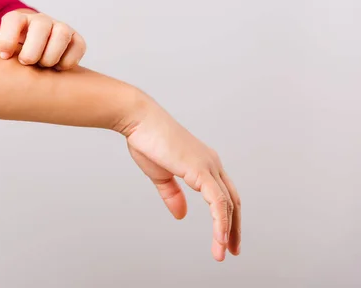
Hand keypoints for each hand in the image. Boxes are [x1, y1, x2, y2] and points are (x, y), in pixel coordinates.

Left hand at [0, 11, 86, 69]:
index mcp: (19, 21)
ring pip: (61, 33)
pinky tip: (57, 69)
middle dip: (33, 47)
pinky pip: (78, 46)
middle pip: (40, 24)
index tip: (4, 56)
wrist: (38, 64)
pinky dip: (68, 60)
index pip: (14, 19)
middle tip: (26, 62)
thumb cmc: (14, 54)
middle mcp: (41, 21)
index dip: (8, 37)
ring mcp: (61, 29)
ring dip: (51, 54)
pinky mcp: (77, 41)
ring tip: (42, 66)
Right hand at [118, 97, 240, 261]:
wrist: (139, 120)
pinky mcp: (201, 170)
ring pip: (228, 204)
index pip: (223, 195)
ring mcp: (209, 166)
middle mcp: (211, 163)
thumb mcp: (160, 174)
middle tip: (231, 251)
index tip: (224, 239)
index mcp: (203, 163)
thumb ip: (173, 194)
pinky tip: (219, 238)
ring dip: (227, 231)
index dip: (226, 218)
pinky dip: (221, 222)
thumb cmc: (146, 140)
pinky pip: (218, 201)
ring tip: (222, 252)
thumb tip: (181, 215)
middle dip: (234, 228)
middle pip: (232, 201)